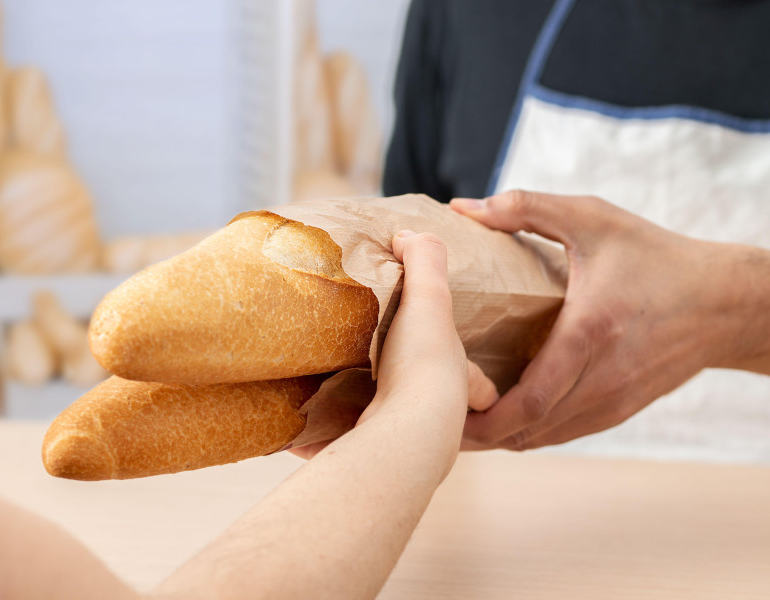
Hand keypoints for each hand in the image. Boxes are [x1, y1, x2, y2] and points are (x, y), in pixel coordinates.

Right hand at [291, 231, 497, 459]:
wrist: (402, 434)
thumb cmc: (423, 365)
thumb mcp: (430, 301)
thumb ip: (424, 263)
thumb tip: (409, 235)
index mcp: (453, 382)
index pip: (480, 385)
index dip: (482, 385)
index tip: (484, 390)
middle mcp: (432, 419)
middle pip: (424, 411)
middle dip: (405, 398)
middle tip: (380, 377)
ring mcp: (399, 444)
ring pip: (377, 430)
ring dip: (352, 414)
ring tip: (325, 391)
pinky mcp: (362, 460)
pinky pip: (333, 446)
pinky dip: (312, 437)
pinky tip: (290, 426)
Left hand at [451, 190, 769, 450]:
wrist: (724, 301)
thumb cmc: (656, 257)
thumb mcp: (593, 219)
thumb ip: (526, 208)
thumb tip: (463, 207)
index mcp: (591, 332)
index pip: (530, 397)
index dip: (485, 416)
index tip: (446, 410)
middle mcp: (603, 377)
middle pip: (531, 427)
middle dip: (482, 434)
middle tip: (438, 423)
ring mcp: (615, 400)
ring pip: (547, 436)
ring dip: (503, 438)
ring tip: (462, 426)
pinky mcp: (622, 407)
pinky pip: (567, 431)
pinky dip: (532, 432)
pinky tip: (505, 421)